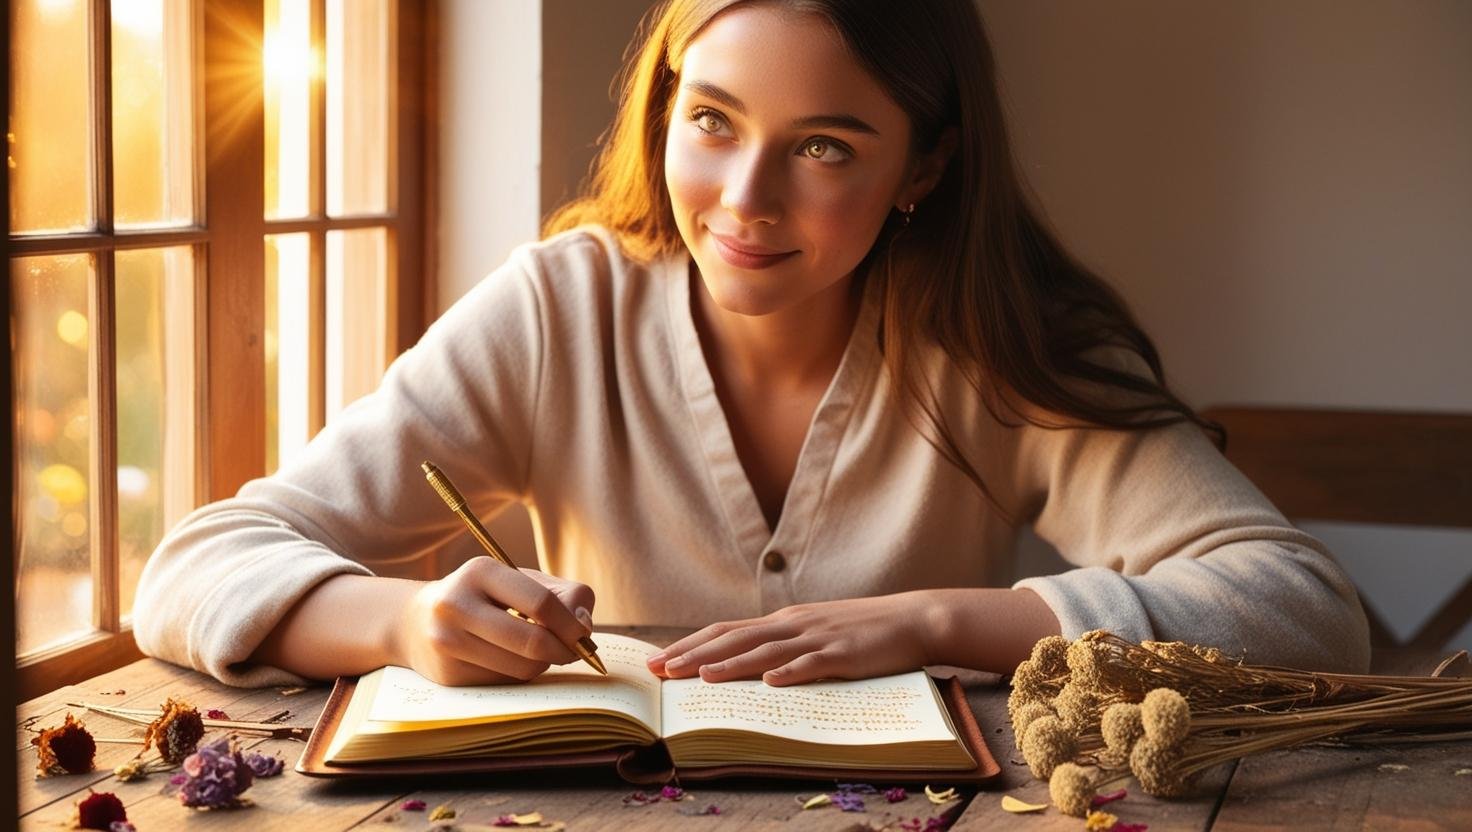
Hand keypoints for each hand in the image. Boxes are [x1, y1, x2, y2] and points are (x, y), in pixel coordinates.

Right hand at [395, 556, 595, 685]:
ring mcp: (448, 642)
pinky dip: (519, 674)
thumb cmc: (483, 596)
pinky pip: (505, 682)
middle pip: (532, 642)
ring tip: (539, 651)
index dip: (571, 623)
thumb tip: (584, 627)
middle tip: (574, 651)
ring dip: (543, 664)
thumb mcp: (518, 580)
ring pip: (522, 668)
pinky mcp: (447, 674)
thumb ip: (561, 595)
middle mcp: (457, 605)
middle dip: (564, 650)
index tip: (585, 634)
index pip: (541, 603)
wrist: (415, 621)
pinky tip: (509, 659)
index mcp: (480, 571)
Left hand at [646, 592, 946, 685]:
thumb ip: (782, 644)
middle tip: (660, 671)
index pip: (726, 630)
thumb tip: (747, 665)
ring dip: (731, 664)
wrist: (912, 619)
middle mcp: (793, 624)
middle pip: (735, 637)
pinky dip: (791, 672)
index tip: (658, 658)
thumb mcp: (814, 632)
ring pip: (766, 651)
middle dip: (694, 654)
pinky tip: (771, 682)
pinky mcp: (844, 653)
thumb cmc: (861, 631)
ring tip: (699, 678)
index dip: (690, 644)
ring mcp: (817, 637)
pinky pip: (814, 663)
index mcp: (783, 620)